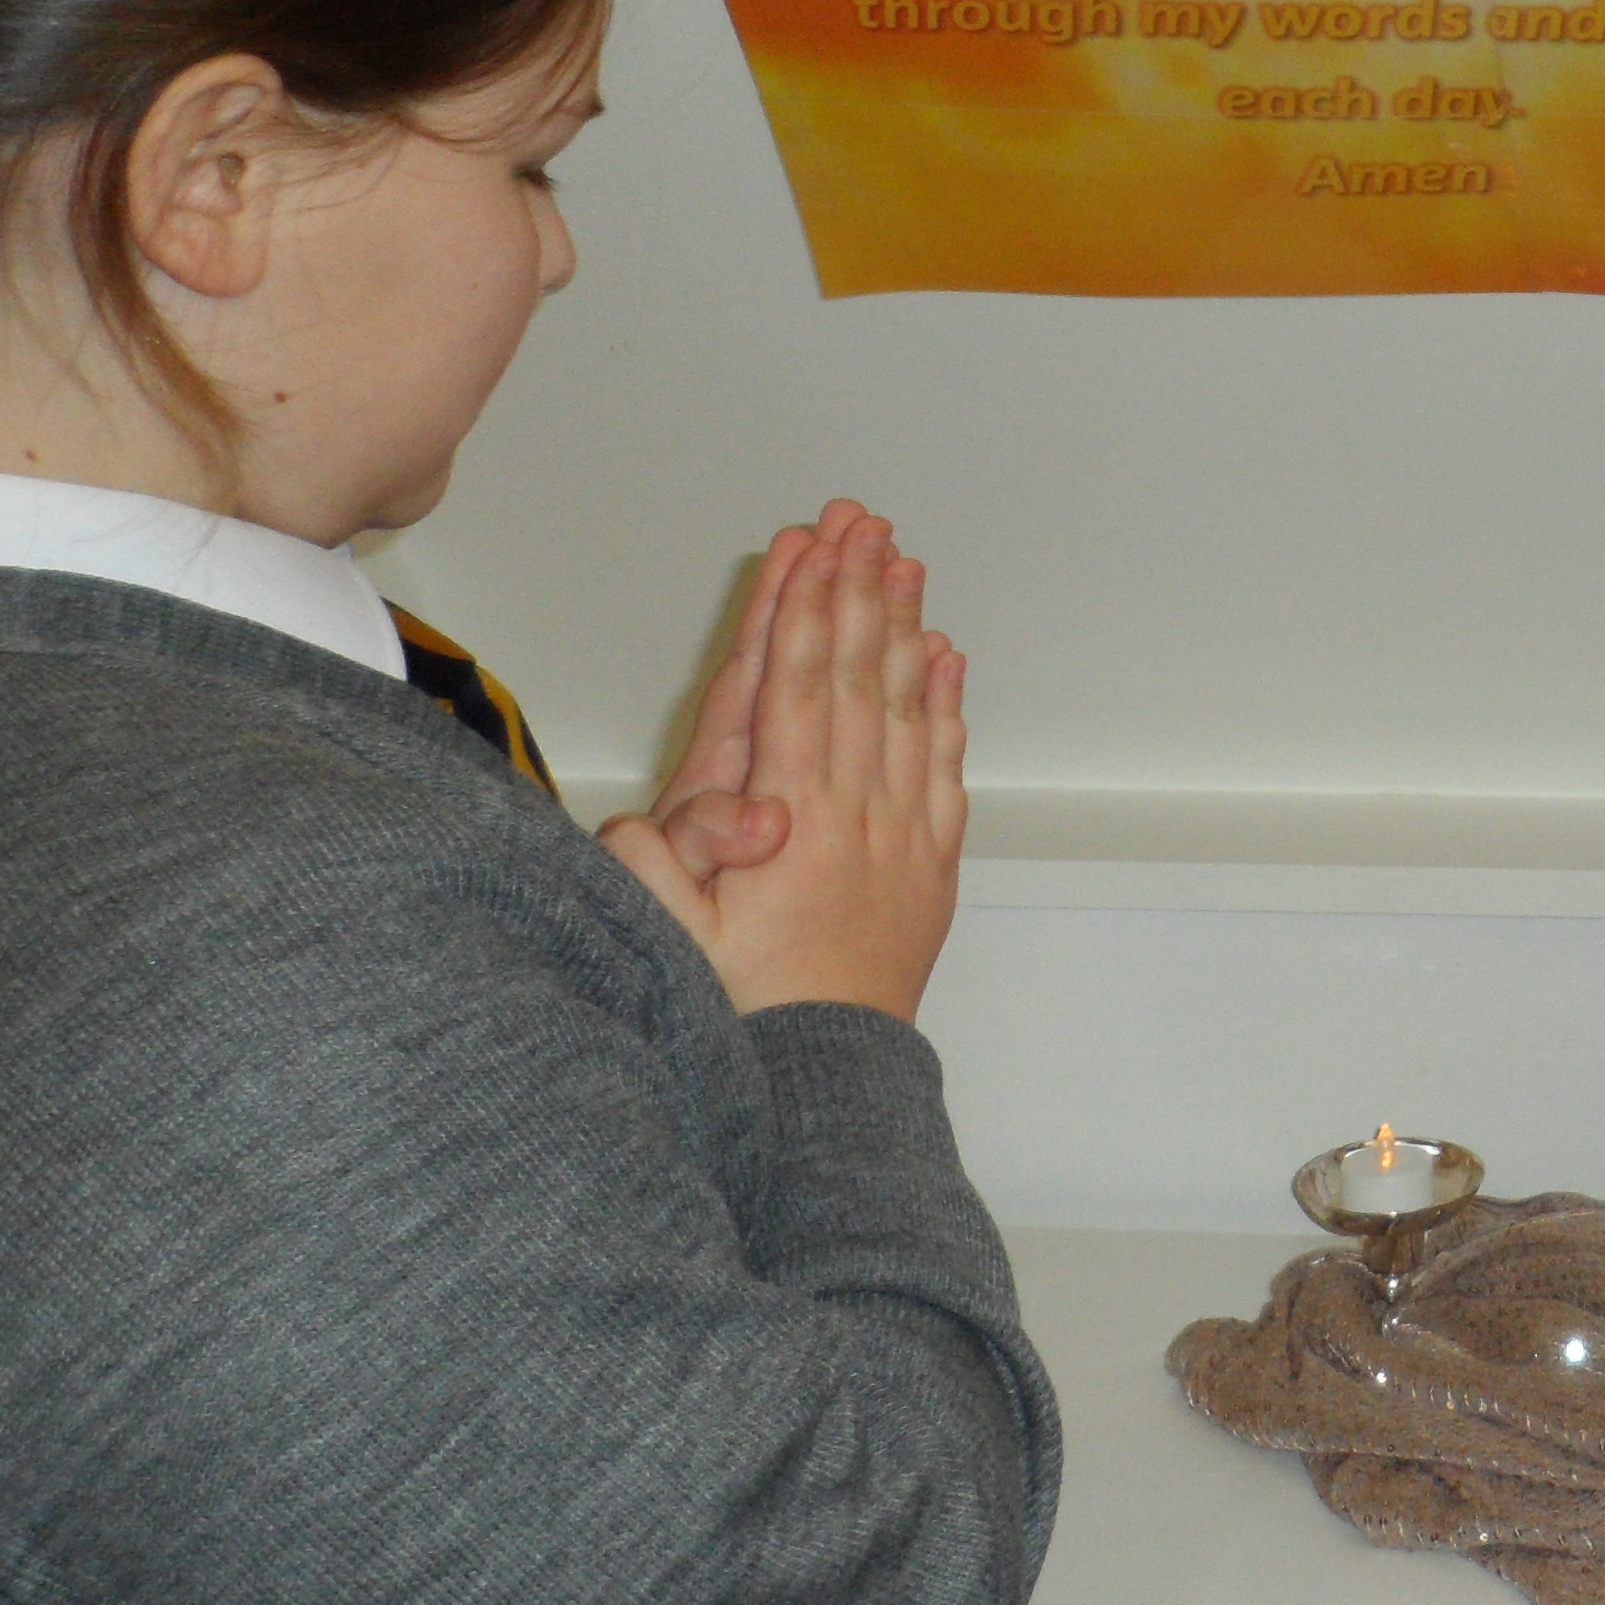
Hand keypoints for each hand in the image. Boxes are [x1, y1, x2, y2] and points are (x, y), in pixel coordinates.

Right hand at [602, 505, 968, 1017]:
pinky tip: (948, 659)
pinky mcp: (931, 865)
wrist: (827, 1079)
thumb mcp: (673, 942)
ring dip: (906, 631)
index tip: (815, 550)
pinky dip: (947, 706)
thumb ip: (657, 870)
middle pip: (860, 681)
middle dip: (859, 595)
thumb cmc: (742, 1009)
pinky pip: (945, 768)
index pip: (799, 692)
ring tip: (907, 564)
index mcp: (793, 822)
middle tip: (867, 525)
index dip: (806, 613)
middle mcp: (856, 816)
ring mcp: (902, 837)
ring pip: (909, 710)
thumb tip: (663, 818)